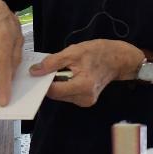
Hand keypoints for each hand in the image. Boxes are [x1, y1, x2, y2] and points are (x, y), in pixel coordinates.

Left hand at [29, 39, 143, 107]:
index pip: (53, 90)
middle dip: (51, 81)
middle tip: (53, 66)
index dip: (44, 81)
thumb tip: (34, 71)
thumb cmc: (97, 52)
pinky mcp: (85, 101)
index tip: (39, 70)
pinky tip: (70, 75)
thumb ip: (52, 62)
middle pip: (56, 94)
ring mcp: (85, 102)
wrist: (118, 59)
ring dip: (58, 83)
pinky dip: (64, 85)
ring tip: (66, 69)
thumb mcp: (73, 52)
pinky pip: (67, 94)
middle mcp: (84, 99)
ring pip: (60, 95)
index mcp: (83, 86)